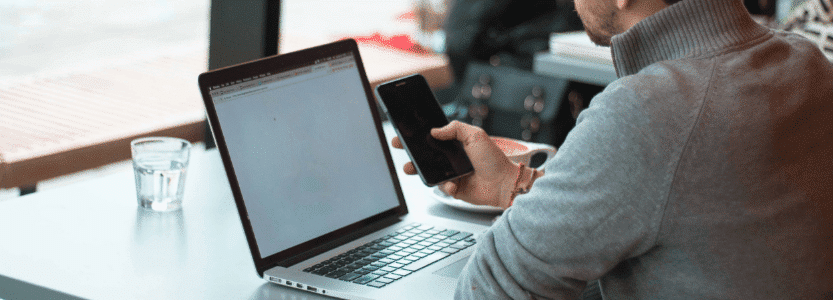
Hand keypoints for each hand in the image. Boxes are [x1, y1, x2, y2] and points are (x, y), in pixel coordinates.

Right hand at [391, 121, 518, 207]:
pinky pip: (441, 187)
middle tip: (400, 146)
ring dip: (418, 169)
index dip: (418, 136)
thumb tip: (434, 131)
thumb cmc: (493, 159)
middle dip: (411, 151)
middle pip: (426, 154)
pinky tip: (454, 184)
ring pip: (429, 171)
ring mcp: (451, 174)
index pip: (432, 138)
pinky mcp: (453, 189)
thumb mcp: (476, 135)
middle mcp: (451, 158)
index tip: (405, 133)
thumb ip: (455, 128)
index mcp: (455, 144)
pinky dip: (445, 185)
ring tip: (410, 168)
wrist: (504, 183)